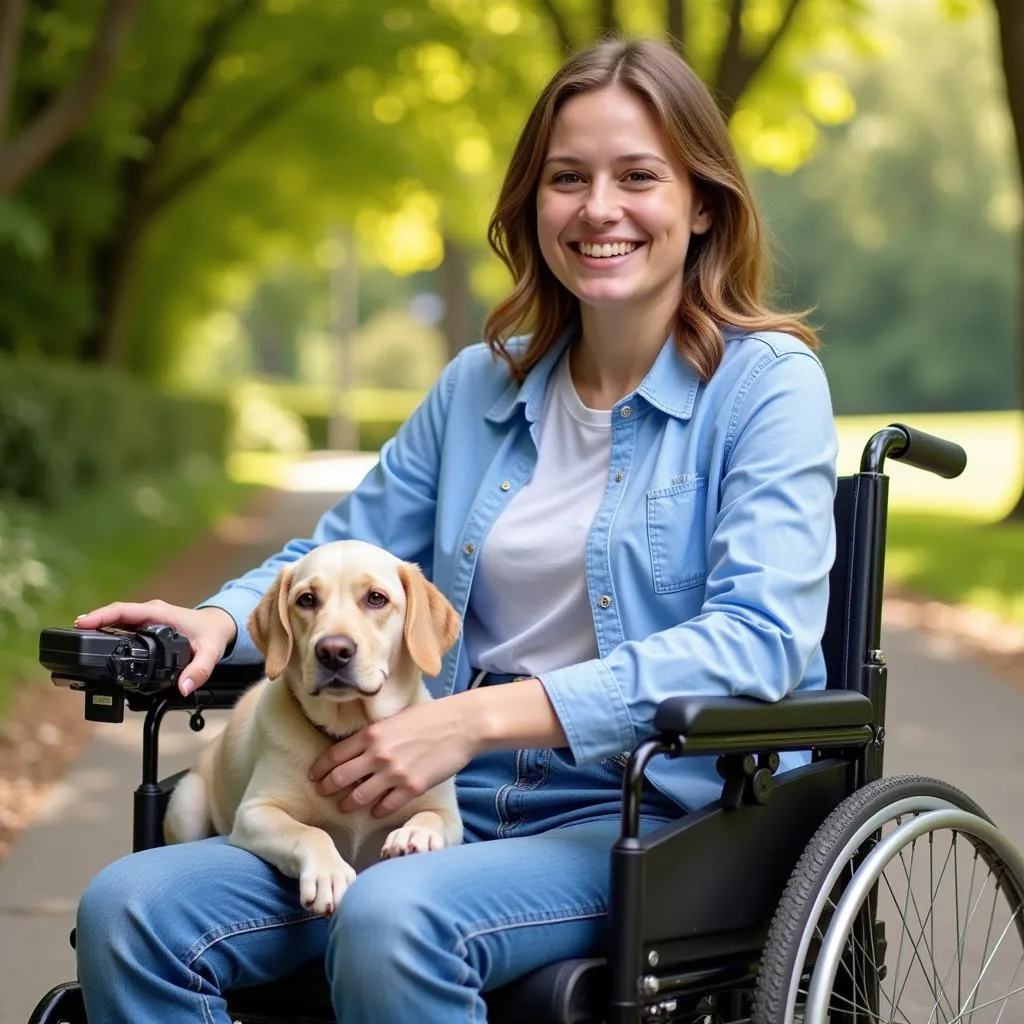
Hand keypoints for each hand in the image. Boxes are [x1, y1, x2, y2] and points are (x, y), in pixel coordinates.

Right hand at [74, 601, 236, 696]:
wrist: (219, 626)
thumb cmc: (213, 634)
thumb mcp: (210, 652)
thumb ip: (199, 670)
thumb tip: (184, 687)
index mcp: (160, 613)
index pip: (124, 610)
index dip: (102, 616)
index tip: (82, 623)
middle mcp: (151, 614)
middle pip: (116, 615)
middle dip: (94, 623)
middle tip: (75, 637)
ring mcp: (148, 620)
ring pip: (118, 622)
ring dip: (100, 629)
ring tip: (81, 642)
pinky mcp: (147, 628)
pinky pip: (125, 628)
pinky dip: (111, 634)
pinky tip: (101, 646)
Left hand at [309, 698, 476, 818]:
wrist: (463, 724)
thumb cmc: (432, 716)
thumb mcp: (396, 718)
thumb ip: (376, 734)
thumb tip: (360, 747)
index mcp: (372, 734)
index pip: (334, 755)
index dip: (320, 769)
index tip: (315, 776)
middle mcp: (378, 754)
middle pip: (339, 779)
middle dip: (327, 789)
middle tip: (324, 793)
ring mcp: (394, 773)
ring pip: (358, 798)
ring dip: (348, 804)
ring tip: (345, 806)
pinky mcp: (412, 788)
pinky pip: (385, 807)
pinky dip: (376, 811)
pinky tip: (376, 811)